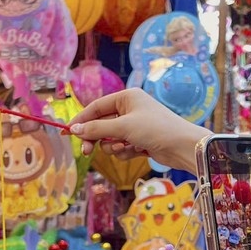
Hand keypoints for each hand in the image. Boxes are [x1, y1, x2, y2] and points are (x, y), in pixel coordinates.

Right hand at [69, 89, 209, 173]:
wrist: (183, 146)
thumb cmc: (155, 129)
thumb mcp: (122, 128)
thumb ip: (96, 129)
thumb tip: (74, 130)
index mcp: (126, 97)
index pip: (96, 107)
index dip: (81, 120)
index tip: (67, 133)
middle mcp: (130, 109)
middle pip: (101, 124)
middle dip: (96, 138)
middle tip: (87, 151)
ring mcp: (136, 125)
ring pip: (111, 139)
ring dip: (114, 146)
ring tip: (125, 148)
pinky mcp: (141, 140)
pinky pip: (122, 147)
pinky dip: (125, 151)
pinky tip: (136, 152)